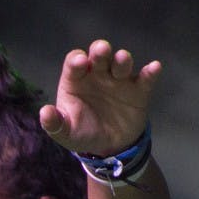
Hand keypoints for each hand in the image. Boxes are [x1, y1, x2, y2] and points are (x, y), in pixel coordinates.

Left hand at [39, 40, 160, 155]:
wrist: (108, 147)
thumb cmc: (82, 133)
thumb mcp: (66, 133)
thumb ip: (55, 124)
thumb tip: (44, 112)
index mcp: (77, 80)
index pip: (75, 62)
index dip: (77, 60)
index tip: (80, 63)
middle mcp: (98, 74)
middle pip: (99, 55)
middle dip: (101, 50)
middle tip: (102, 51)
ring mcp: (119, 79)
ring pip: (122, 63)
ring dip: (122, 60)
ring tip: (122, 60)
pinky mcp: (138, 90)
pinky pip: (146, 79)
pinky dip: (150, 73)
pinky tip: (153, 68)